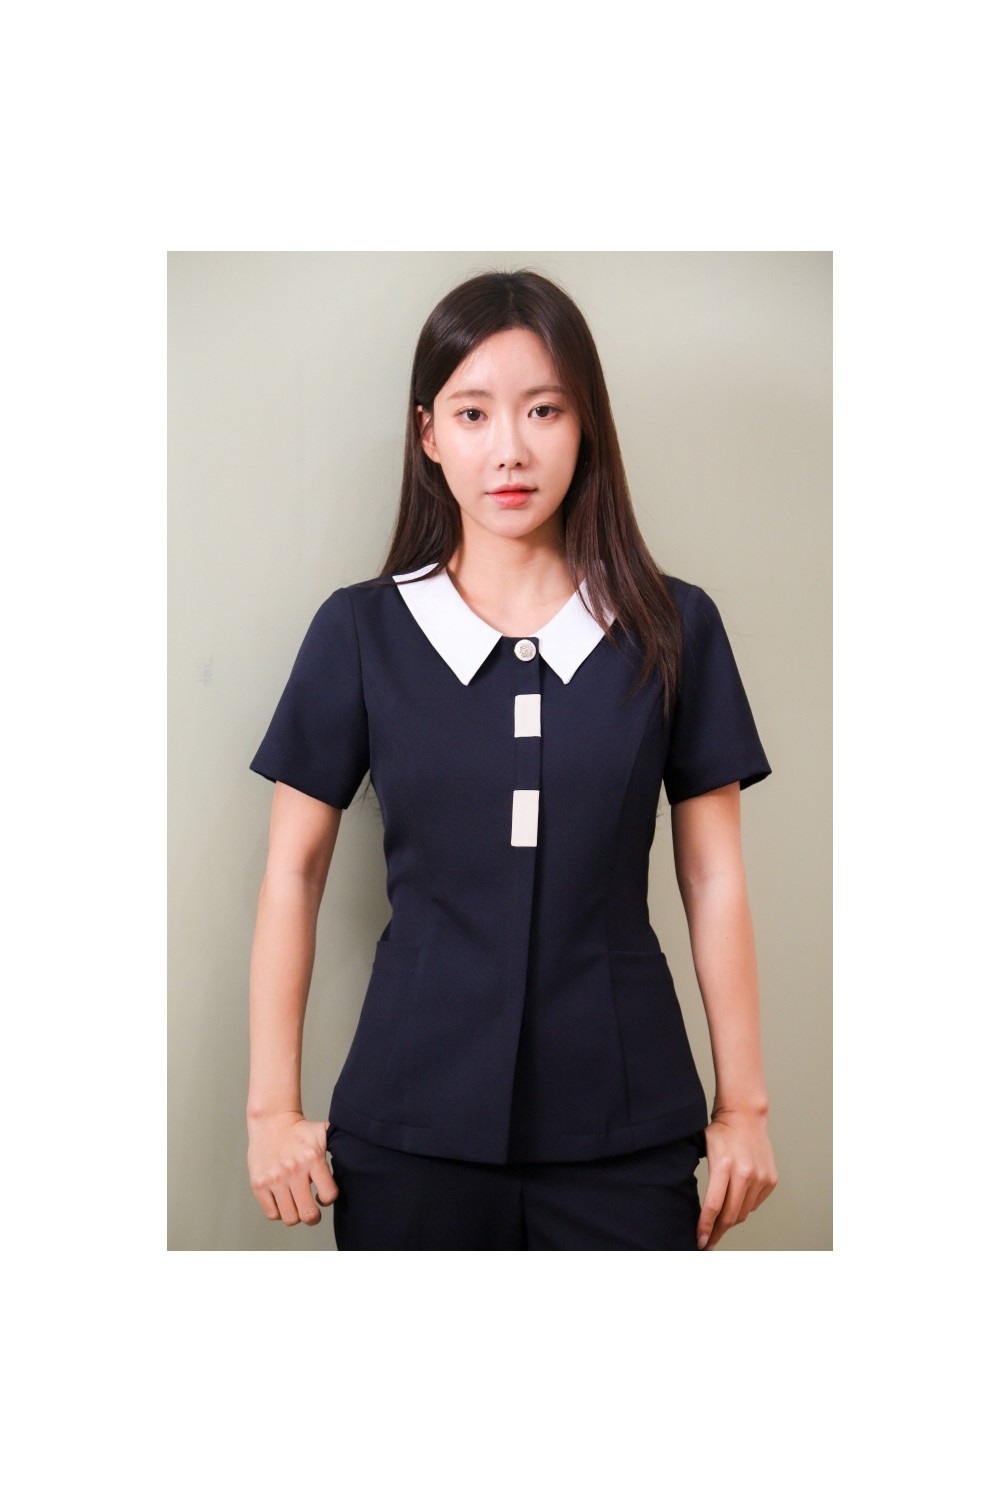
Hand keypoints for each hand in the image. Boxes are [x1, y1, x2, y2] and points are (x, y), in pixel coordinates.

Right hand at [248, 1111, 337, 1225]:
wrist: (272, 1121)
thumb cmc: (301, 1131)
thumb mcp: (325, 1133)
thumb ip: (341, 1146)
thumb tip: (362, 1156)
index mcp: (313, 1158)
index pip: (329, 1196)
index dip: (329, 1199)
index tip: (324, 1195)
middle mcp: (293, 1170)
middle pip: (308, 1214)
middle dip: (314, 1217)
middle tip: (312, 1211)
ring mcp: (274, 1178)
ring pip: (290, 1218)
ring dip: (296, 1215)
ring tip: (297, 1204)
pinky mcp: (258, 1184)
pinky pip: (272, 1214)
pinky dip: (279, 1212)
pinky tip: (283, 1201)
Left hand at [696, 1109, 777, 1249]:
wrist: (745, 1116)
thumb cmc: (721, 1133)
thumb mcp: (705, 1152)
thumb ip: (705, 1180)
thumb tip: (699, 1211)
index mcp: (724, 1166)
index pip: (713, 1206)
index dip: (705, 1227)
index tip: (700, 1241)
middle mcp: (745, 1173)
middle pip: (730, 1215)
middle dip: (717, 1232)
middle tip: (708, 1242)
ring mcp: (760, 1178)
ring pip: (743, 1213)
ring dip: (730, 1220)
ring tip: (719, 1224)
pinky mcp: (771, 1180)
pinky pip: (754, 1204)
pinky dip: (744, 1207)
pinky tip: (735, 1202)